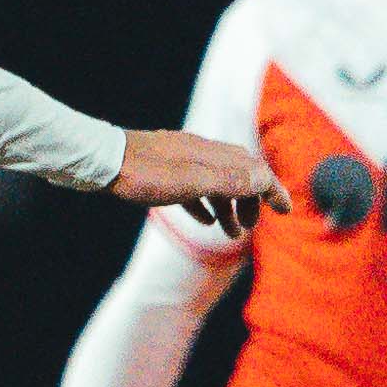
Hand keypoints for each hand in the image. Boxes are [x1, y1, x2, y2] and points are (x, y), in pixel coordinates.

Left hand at [114, 129, 273, 234]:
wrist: (101, 161)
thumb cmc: (143, 173)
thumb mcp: (189, 181)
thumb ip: (227, 181)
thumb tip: (264, 180)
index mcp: (211, 155)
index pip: (254, 170)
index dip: (272, 190)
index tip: (285, 211)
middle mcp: (201, 153)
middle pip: (239, 175)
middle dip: (252, 201)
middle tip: (252, 227)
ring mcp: (182, 161)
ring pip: (217, 183)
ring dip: (229, 207)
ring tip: (231, 233)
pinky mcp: (164, 171)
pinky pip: (194, 188)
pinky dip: (206, 205)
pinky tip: (205, 220)